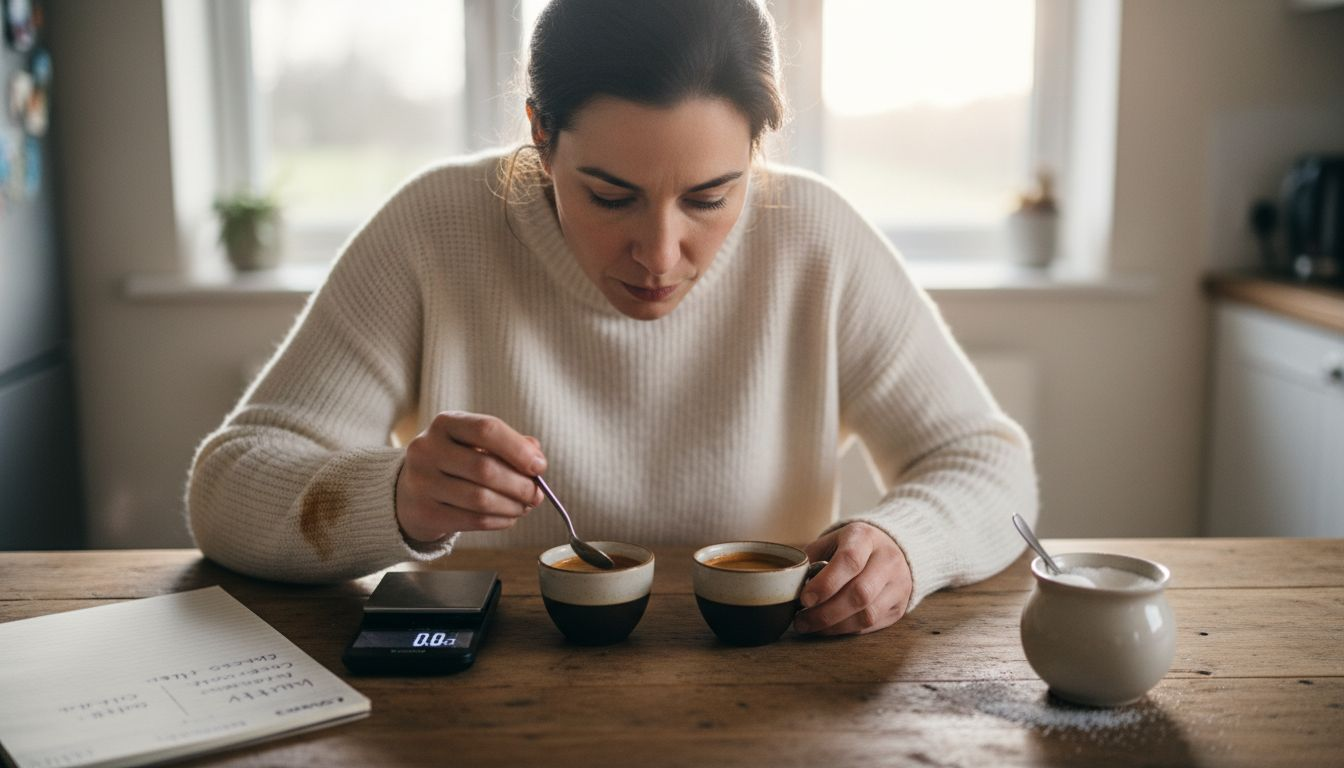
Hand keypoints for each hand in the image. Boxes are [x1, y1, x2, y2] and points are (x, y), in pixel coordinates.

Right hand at [395, 411, 546, 543]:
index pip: (487, 429)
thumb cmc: (455, 462)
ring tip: (524, 507)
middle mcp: (427, 449)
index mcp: (445, 423)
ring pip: (480, 499)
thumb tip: (537, 459)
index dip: (518, 449)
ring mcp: (422, 482)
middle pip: (486, 469)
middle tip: (537, 495)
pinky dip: (499, 521)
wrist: (410, 492)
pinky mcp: (425, 513)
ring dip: (512, 506)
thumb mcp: (476, 443)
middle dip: (520, 485)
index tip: (540, 467)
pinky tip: (508, 517)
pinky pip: (473, 520)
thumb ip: (510, 444)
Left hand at [794, 522, 912, 635]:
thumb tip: (791, 587)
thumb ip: (812, 559)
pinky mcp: (899, 606)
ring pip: (867, 614)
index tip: (804, 599)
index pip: (849, 561)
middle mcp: (887, 560)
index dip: (825, 583)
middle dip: (825, 612)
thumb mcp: (832, 541)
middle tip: (800, 620)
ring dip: (834, 626)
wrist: (894, 549)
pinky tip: (828, 628)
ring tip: (810, 626)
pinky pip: (872, 625)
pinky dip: (846, 630)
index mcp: (865, 537)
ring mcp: (898, 584)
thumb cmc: (853, 546)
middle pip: (859, 593)